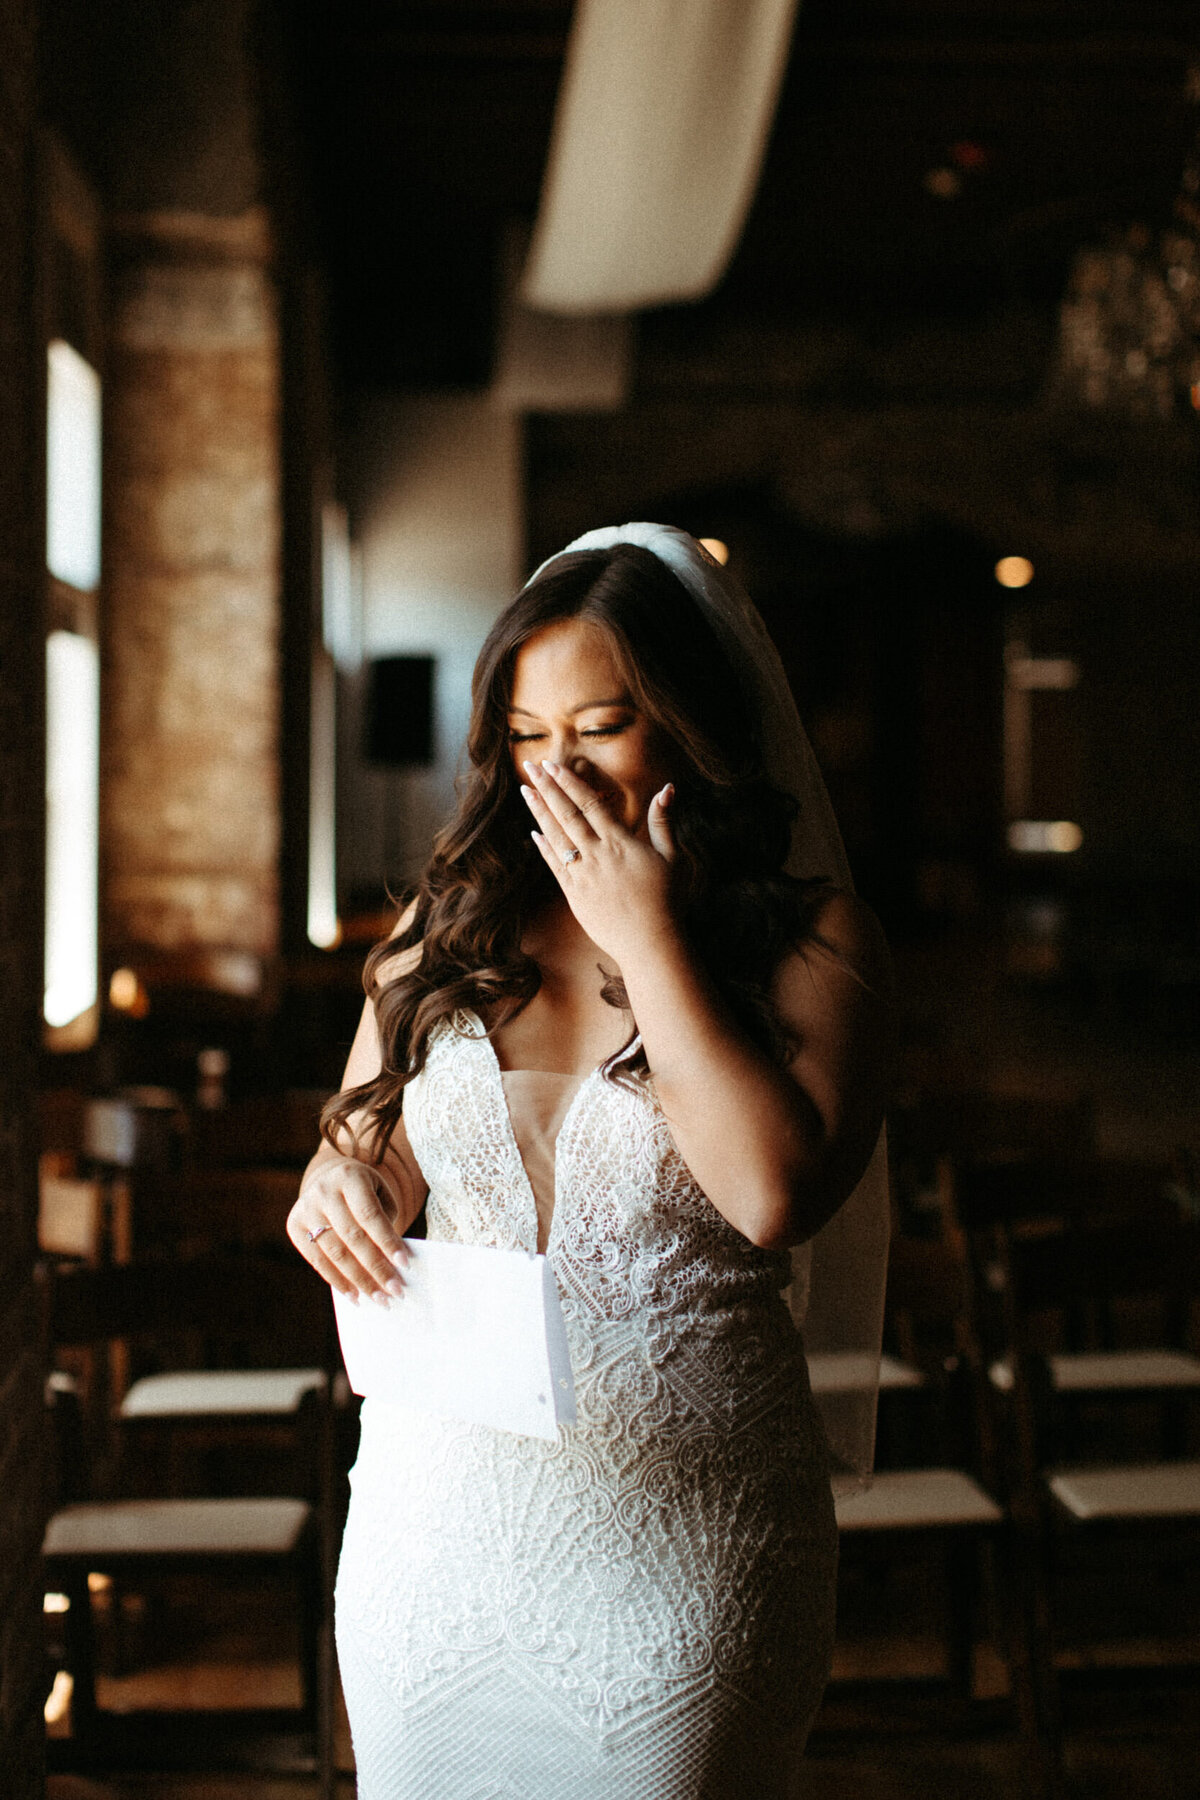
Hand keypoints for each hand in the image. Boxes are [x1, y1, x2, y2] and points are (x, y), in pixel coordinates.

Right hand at [287, 1156, 412, 1306]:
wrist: (328, 1179)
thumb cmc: (364, 1192)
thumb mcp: (380, 1193)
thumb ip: (386, 1223)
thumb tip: (393, 1265)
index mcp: (349, 1177)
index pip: (370, 1215)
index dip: (387, 1241)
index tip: (405, 1264)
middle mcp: (323, 1191)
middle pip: (353, 1237)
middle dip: (376, 1268)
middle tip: (395, 1291)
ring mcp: (306, 1209)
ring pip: (335, 1253)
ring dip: (359, 1280)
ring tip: (379, 1298)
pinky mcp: (294, 1227)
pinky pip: (317, 1261)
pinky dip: (337, 1281)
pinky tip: (354, 1295)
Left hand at [521, 759, 677, 965]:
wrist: (650, 942)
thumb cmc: (666, 899)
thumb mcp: (672, 856)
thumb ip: (663, 821)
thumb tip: (668, 787)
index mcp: (620, 842)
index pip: (590, 804)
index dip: (570, 783)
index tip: (554, 766)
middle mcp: (598, 855)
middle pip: (567, 815)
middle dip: (547, 789)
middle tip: (530, 767)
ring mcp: (583, 875)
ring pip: (556, 837)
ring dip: (540, 812)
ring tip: (526, 791)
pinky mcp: (575, 895)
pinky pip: (555, 866)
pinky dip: (544, 848)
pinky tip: (535, 833)